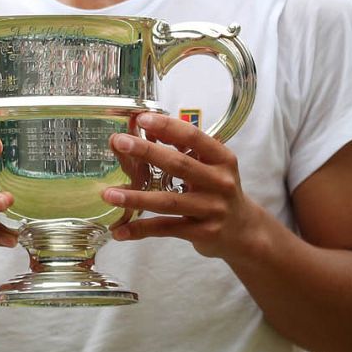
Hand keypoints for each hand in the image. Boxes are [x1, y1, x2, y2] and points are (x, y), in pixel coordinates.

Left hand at [103, 112, 267, 260]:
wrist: (243, 232)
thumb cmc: (218, 191)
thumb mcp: (211, 166)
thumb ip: (185, 148)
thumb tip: (148, 127)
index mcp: (222, 159)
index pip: (193, 137)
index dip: (167, 126)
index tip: (141, 118)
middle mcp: (220, 183)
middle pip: (179, 165)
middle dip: (146, 152)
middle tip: (119, 142)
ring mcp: (212, 210)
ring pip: (168, 202)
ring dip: (135, 197)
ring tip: (108, 194)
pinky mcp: (202, 233)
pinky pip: (166, 229)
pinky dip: (140, 229)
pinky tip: (119, 230)